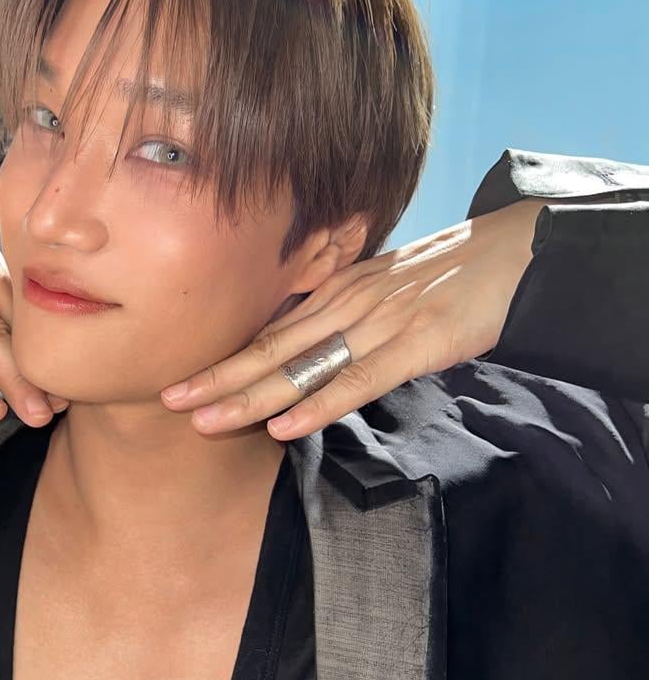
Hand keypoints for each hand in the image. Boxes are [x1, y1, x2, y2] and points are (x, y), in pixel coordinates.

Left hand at [160, 199, 546, 439]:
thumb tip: (307, 348)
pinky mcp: (415, 343)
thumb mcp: (384, 288)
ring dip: (248, 397)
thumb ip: (344, 315)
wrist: (512, 254)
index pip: (268, 332)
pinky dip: (318, 405)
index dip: (222, 358)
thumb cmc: (448, 276)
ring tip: (203, 422)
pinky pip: (358, 380)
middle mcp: (347, 305)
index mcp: (337, 293)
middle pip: (268, 348)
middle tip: (167, 399)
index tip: (177, 379)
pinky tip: (284, 425)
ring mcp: (379, 323)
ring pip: (301, 367)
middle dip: (215, 377)